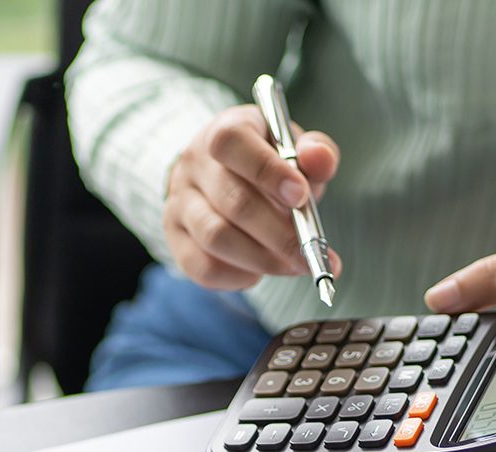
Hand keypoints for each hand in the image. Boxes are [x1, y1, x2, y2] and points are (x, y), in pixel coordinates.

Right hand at [164, 104, 340, 290]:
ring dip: (263, 259)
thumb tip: (320, 158)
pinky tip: (259, 272)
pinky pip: (203, 267)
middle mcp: (194, 165)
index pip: (232, 144)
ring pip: (216, 238)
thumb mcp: (293, 149)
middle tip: (311, 253)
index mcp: (224, 131)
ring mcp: (179, 203)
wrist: (220, 174)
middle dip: (279, 233)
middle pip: (232, 201)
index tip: (301, 196)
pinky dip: (237, 276)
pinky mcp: (175, 238)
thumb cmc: (266, 162)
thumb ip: (315, 152)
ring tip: (294, 265)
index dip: (267, 171)